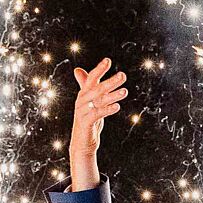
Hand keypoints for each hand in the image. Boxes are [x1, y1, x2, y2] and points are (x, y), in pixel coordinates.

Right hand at [68, 57, 124, 191]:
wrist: (82, 142)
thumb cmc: (87, 119)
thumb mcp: (89, 102)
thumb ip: (85, 86)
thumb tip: (77, 69)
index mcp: (84, 94)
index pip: (91, 79)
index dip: (99, 69)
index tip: (108, 60)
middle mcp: (81, 101)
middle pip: (97, 88)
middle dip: (110, 81)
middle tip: (123, 76)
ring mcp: (82, 112)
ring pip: (99, 101)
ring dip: (112, 95)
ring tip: (125, 91)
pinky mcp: (85, 123)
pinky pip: (97, 114)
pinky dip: (107, 109)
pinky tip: (117, 106)